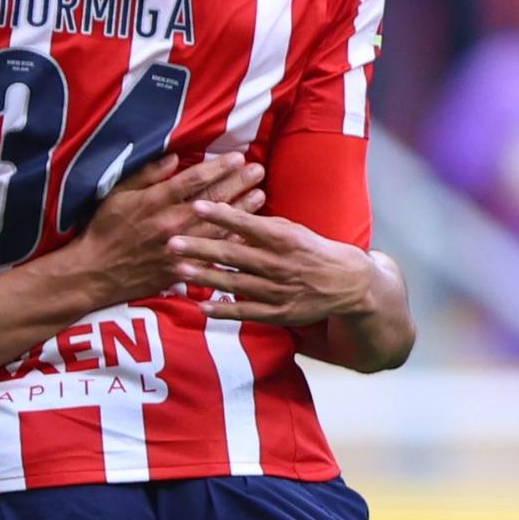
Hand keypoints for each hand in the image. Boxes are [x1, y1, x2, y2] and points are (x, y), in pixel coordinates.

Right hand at [62, 150, 261, 305]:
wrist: (96, 273)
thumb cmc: (104, 229)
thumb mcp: (118, 194)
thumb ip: (147, 174)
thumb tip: (175, 157)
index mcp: (155, 201)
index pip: (195, 180)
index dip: (219, 167)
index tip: (238, 157)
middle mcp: (171, 222)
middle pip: (213, 200)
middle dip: (238, 183)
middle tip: (258, 171)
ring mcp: (179, 247)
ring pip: (219, 226)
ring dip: (242, 210)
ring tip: (261, 196)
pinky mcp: (182, 268)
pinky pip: (212, 254)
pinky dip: (231, 242)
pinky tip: (247, 232)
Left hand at [175, 199, 384, 328]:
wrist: (346, 283)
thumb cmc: (312, 251)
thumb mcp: (292, 231)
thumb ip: (261, 227)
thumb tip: (230, 218)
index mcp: (282, 238)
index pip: (245, 223)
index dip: (220, 214)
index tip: (195, 205)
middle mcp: (277, 264)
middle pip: (232, 254)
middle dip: (200, 247)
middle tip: (172, 241)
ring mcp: (276, 290)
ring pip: (234, 283)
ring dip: (205, 276)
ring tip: (180, 269)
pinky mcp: (277, 313)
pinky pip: (246, 312)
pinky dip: (224, 310)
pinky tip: (202, 307)